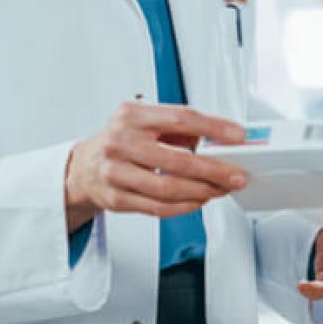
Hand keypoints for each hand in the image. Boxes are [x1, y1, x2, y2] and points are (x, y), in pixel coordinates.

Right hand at [64, 102, 247, 230]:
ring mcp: (116, 172)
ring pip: (169, 189)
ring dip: (203, 192)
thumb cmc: (123, 141)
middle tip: (236, 175)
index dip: (214, 127)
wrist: (84, 167)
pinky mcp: (116, 198)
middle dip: (215, 171)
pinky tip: (199, 200)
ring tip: (221, 189)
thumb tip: (222, 139)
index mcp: (131, 115)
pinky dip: (185, 206)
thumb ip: (180, 127)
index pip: (181, 118)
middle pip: (178, 160)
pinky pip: (159, 207)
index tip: (238, 135)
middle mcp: (120, 142)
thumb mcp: (145, 121)